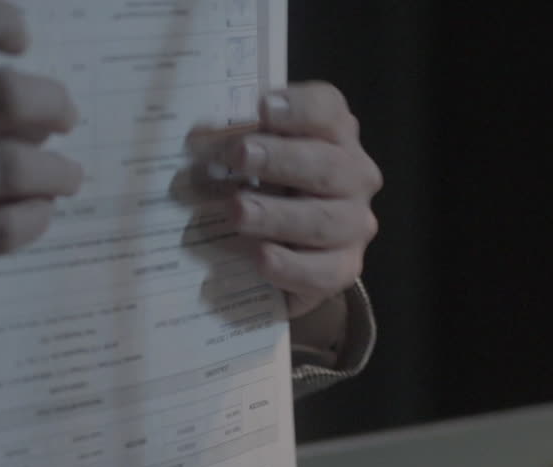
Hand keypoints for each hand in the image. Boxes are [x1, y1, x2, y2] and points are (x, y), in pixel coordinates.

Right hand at [0, 1, 81, 329]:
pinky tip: (38, 212)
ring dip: (56, 170)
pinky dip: (35, 216)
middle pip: (2, 99)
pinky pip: (4, 228)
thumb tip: (4, 58)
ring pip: (14, 168)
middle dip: (53, 104)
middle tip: (65, 116)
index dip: (0, 22)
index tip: (21, 41)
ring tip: (64, 174)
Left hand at [218, 82, 382, 317]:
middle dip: (281, 160)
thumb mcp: (257, 154)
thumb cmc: (267, 186)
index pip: (328, 111)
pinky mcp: (344, 268)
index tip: (262, 108)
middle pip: (328, 165)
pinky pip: (324, 272)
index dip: (298, 108)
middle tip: (239, 157)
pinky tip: (262, 258)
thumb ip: (240, 140)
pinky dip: (291, 265)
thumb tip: (198, 139)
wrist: (290, 246)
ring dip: (277, 215)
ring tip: (237, 212)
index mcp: (335, 135)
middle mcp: (354, 177)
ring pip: (323, 220)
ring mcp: (353, 225)